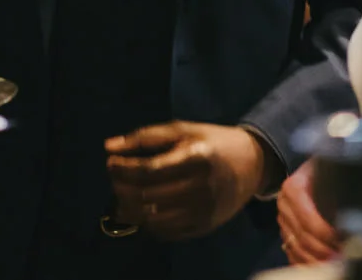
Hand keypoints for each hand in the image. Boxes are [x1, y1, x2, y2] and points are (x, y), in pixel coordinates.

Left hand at [105, 122, 266, 241]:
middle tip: (114, 179)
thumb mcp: (183, 130)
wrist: (253, 164)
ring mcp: (203, 211)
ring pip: (153, 219)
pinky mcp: (204, 227)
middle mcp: (201, 187)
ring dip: (130, 209)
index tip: (110, 163)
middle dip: (121, 189)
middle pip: (147, 196)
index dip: (122, 169)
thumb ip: (145, 137)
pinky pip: (166, 232)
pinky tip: (143, 209)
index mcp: (196, 158)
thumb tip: (109, 146)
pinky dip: (147, 223)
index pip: (147, 170)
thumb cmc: (213, 141)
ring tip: (123, 196)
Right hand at [278, 159, 341, 265]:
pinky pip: (291, 253)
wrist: (306, 170)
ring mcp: (282, 221)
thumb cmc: (322, 167)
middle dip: (325, 252)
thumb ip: (338, 172)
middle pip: (303, 237)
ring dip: (316, 261)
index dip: (327, 234)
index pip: (309, 219)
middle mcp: (284, 205)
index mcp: (293, 188)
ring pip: (296, 249)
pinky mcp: (284, 232)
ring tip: (335, 264)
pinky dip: (304, 263)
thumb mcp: (327, 165)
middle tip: (345, 258)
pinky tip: (319, 267)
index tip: (345, 241)